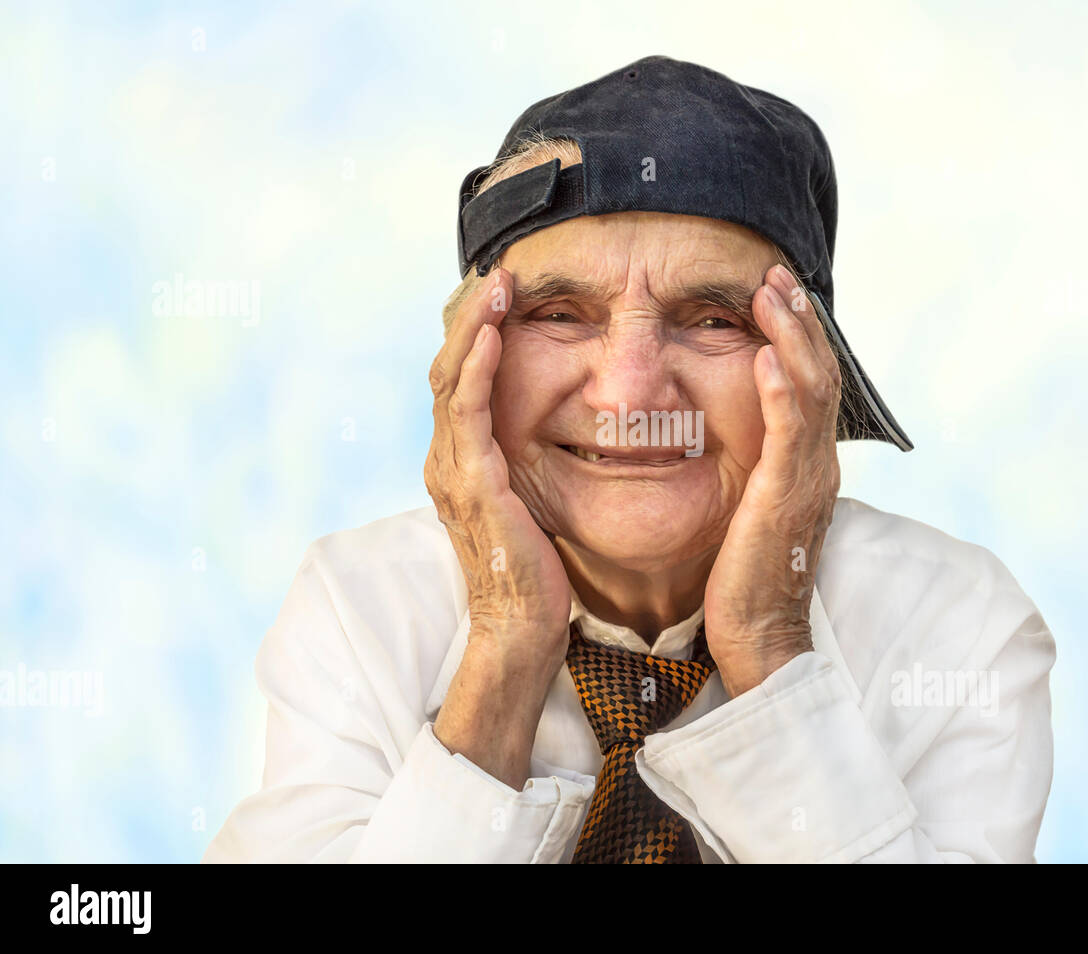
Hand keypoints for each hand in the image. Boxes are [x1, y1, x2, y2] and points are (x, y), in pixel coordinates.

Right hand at [424, 267, 572, 671]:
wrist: (522, 627)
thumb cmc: (534, 576)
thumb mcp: (528, 510)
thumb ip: (524, 473)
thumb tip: (551, 443)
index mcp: (458, 465)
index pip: (460, 384)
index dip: (477, 337)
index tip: (505, 298)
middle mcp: (445, 461)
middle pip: (448, 370)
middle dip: (472, 317)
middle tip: (500, 274)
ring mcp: (453, 471)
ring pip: (453, 379)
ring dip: (474, 327)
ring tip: (498, 286)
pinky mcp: (473, 482)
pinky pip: (470, 410)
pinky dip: (479, 367)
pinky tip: (495, 334)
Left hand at [702, 264, 841, 695]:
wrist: (762, 637)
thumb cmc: (744, 580)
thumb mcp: (749, 512)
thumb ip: (750, 471)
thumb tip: (726, 439)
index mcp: (807, 464)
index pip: (811, 385)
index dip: (796, 336)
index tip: (773, 293)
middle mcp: (817, 464)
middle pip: (819, 374)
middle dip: (797, 320)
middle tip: (774, 275)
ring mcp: (807, 479)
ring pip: (812, 391)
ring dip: (791, 337)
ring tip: (770, 294)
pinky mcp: (785, 498)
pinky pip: (789, 434)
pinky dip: (781, 392)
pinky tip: (766, 357)